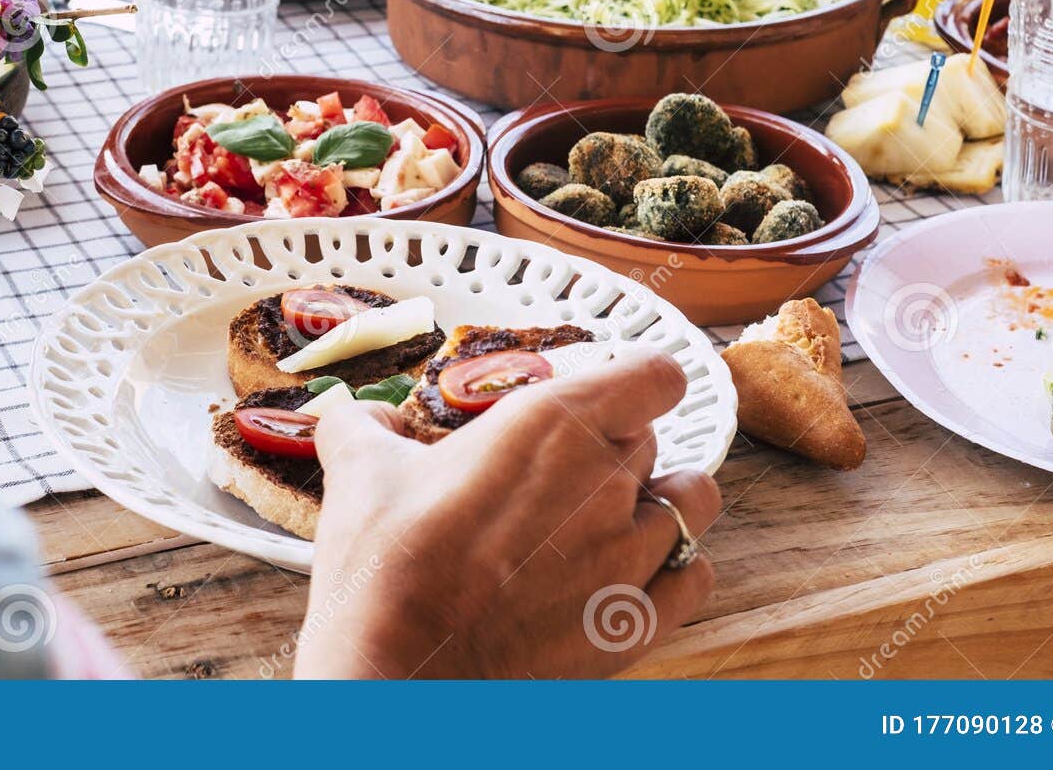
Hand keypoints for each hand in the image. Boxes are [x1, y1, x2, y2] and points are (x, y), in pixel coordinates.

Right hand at [294, 349, 719, 678]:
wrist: (399, 676)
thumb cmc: (386, 570)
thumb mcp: (359, 473)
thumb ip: (362, 426)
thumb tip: (358, 415)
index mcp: (554, 424)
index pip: (655, 375)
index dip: (638, 382)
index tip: (614, 395)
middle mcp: (607, 481)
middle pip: (653, 440)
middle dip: (618, 449)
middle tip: (564, 475)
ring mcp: (631, 555)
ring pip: (691, 503)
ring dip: (662, 502)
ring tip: (614, 519)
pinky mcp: (637, 622)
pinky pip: (694, 576)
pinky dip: (673, 570)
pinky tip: (631, 575)